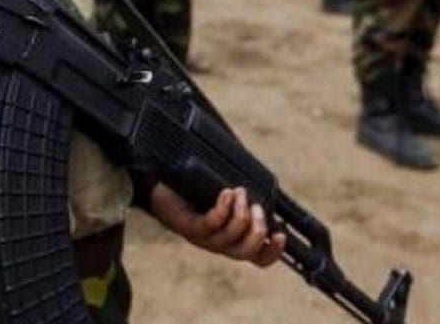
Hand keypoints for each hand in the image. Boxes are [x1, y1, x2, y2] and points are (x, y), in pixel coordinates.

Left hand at [150, 184, 284, 266]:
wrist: (158, 186)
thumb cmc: (192, 188)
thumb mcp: (223, 193)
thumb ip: (243, 193)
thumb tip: (263, 181)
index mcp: (232, 238)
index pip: (257, 257)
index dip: (273, 252)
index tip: (281, 233)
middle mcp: (219, 243)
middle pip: (248, 252)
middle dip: (258, 229)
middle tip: (256, 206)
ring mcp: (203, 238)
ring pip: (231, 238)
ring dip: (241, 213)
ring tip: (239, 191)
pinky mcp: (189, 227)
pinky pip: (212, 224)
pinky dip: (223, 208)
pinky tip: (225, 192)